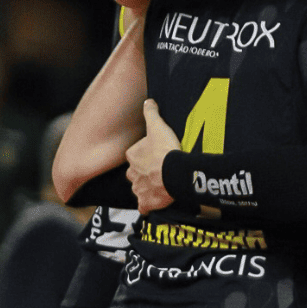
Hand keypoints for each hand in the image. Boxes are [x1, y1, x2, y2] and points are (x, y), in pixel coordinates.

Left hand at [126, 99, 179, 213]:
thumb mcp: (158, 126)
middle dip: (144, 172)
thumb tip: (147, 101)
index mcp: (132, 155)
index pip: (135, 154)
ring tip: (161, 185)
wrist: (174, 173)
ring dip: (148, 187)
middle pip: (136, 172)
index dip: (145, 154)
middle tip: (159, 170)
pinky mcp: (146, 203)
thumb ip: (151, 113)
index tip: (156, 154)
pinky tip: (157, 202)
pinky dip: (149, 205)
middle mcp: (131, 174)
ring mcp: (138, 189)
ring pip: (140, 188)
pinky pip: (144, 206)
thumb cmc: (166, 150)